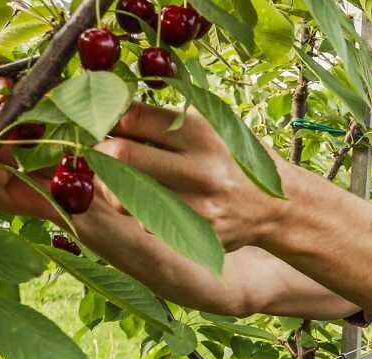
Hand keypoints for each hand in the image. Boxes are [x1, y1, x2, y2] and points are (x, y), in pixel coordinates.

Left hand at [91, 103, 288, 250]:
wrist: (276, 205)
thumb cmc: (234, 160)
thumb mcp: (213, 128)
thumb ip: (169, 121)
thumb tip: (111, 112)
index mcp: (202, 133)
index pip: (134, 118)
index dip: (107, 119)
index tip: (99, 124)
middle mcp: (201, 168)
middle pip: (122, 155)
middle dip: (99, 152)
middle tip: (94, 153)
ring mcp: (199, 205)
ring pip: (126, 196)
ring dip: (111, 187)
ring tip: (113, 179)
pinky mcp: (196, 233)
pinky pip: (146, 222)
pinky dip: (138, 211)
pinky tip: (145, 202)